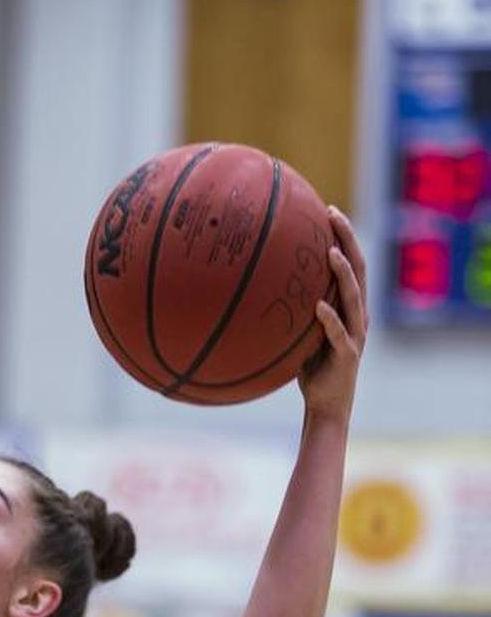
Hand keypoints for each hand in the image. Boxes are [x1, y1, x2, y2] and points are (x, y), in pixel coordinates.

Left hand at [298, 207, 367, 423]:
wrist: (326, 406)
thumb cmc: (310, 368)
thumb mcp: (299, 333)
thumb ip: (291, 310)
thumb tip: (257, 287)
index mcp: (349, 307)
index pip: (351, 264)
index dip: (344, 236)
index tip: (329, 210)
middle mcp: (357, 316)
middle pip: (359, 270)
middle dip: (348, 240)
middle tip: (334, 215)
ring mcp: (355, 334)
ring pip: (355, 298)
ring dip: (344, 274)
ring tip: (331, 253)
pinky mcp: (348, 356)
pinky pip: (339, 334)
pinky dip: (329, 319)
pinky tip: (319, 306)